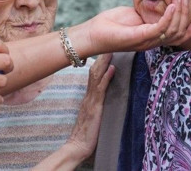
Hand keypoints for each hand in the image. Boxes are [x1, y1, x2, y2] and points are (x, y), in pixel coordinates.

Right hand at [32, 54, 115, 170]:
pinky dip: (106, 77)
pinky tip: (112, 69)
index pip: (93, 76)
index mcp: (88, 97)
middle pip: (94, 72)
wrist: (78, 146)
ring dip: (104, 62)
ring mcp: (91, 100)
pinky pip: (100, 89)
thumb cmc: (87, 134)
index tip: (105, 52)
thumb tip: (104, 99)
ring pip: (96, 76)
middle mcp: (88, 96)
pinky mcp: (95, 107)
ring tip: (111, 50)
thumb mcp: (93, 116)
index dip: (99, 63)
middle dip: (101, 58)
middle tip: (108, 44)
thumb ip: (97, 106)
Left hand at [82, 0, 190, 53]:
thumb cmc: (110, 24)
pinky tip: (171, 5)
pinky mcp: (139, 37)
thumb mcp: (133, 15)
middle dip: (186, 15)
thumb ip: (147, 13)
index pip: (177, 37)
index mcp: (152, 38)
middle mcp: (151, 42)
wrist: (92, 34)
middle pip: (179, 34)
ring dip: (179, 13)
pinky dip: (169, 16)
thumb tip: (156, 3)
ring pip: (173, 31)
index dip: (189, 29)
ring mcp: (146, 41)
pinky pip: (160, 28)